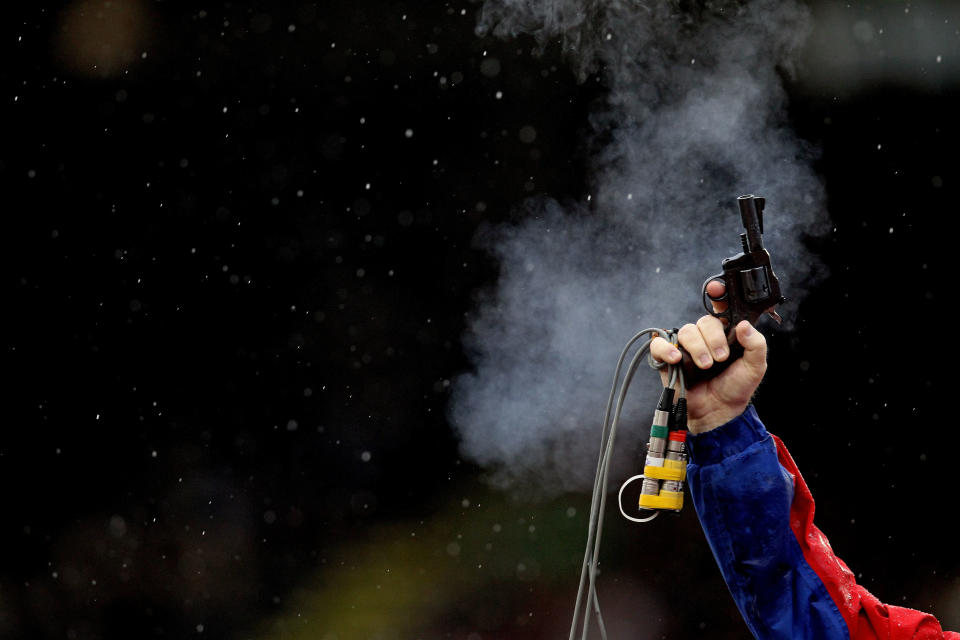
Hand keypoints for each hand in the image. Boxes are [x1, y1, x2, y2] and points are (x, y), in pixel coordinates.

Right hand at [649, 281, 767, 432]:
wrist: (717, 413)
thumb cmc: (736, 389)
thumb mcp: (755, 367)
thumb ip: (755, 344)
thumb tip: (744, 324)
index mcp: (726, 334)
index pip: (721, 308)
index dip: (718, 294)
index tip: (716, 287)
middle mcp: (705, 337)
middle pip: (703, 321)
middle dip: (713, 339)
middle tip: (720, 358)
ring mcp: (685, 347)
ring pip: (686, 331)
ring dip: (697, 348)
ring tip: (705, 366)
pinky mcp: (668, 358)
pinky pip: (659, 344)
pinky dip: (666, 349)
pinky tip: (677, 359)